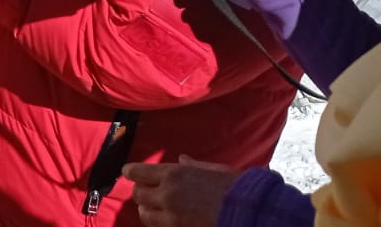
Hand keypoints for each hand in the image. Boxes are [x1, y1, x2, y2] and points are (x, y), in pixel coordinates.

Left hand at [125, 157, 241, 226]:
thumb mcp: (213, 170)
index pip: (136, 172)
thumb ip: (192, 166)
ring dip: (147, 209)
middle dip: (141, 191)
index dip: (132, 172)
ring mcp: (171, 216)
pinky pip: (158, 226)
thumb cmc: (235, 187)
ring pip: (144, 213)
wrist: (250, 212)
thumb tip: (181, 159)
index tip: (131, 172)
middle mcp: (167, 194)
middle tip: (148, 190)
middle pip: (137, 193)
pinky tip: (167, 218)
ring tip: (156, 207)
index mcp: (173, 174)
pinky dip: (159, 222)